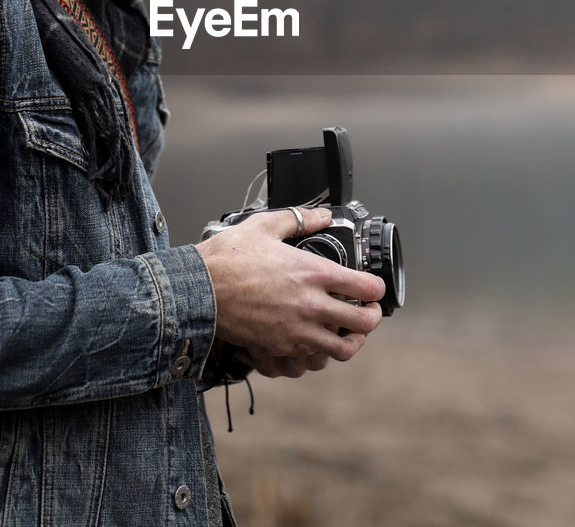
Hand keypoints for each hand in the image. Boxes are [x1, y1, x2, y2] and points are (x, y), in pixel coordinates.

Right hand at [195, 206, 383, 362]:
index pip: (366, 288)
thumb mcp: (265, 226)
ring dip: (351, 341)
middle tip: (369, 312)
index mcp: (313, 273)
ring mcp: (296, 330)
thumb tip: (322, 216)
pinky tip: (313, 337)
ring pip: (342, 350)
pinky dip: (319, 350)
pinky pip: (311, 358)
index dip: (376, 289)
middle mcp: (310, 305)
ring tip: (348, 332)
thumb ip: (299, 219)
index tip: (372, 289)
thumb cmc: (228, 258)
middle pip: (363, 324)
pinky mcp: (279, 347)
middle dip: (372, 318)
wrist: (198, 290)